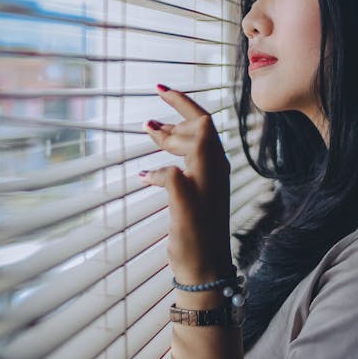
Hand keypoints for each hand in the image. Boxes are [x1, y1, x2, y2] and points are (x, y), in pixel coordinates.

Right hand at [141, 84, 232, 283]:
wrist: (204, 269)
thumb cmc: (195, 241)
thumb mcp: (184, 210)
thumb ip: (174, 183)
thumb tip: (162, 169)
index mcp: (211, 166)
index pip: (201, 122)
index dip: (182, 102)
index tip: (160, 89)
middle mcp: (211, 169)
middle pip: (195, 131)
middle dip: (172, 120)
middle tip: (147, 122)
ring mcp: (204, 182)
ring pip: (188, 147)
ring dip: (169, 137)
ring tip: (148, 132)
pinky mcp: (195, 195)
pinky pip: (180, 168)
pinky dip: (163, 163)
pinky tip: (145, 174)